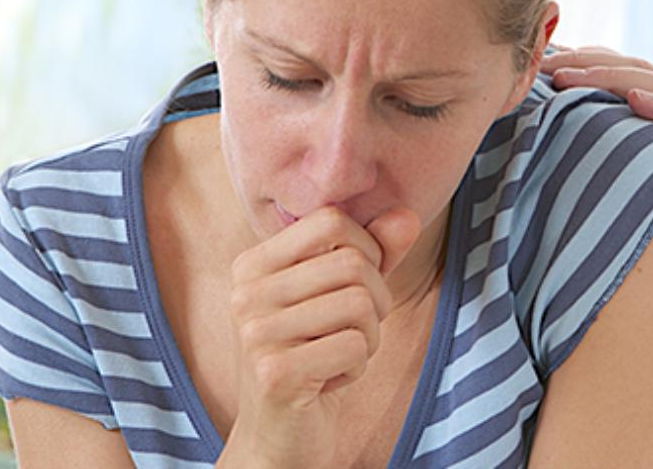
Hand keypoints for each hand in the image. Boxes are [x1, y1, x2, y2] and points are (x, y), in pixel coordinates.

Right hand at [218, 206, 419, 467]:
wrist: (280, 435)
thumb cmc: (316, 356)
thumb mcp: (345, 296)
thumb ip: (375, 253)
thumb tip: (408, 216)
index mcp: (253, 265)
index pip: (331, 222)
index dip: (367, 250)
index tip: (357, 286)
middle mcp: (245, 293)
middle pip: (354, 263)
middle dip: (376, 301)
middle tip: (353, 331)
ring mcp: (255, 333)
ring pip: (361, 304)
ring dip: (369, 338)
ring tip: (339, 355)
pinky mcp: (274, 373)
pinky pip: (356, 346)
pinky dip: (358, 367)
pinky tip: (328, 380)